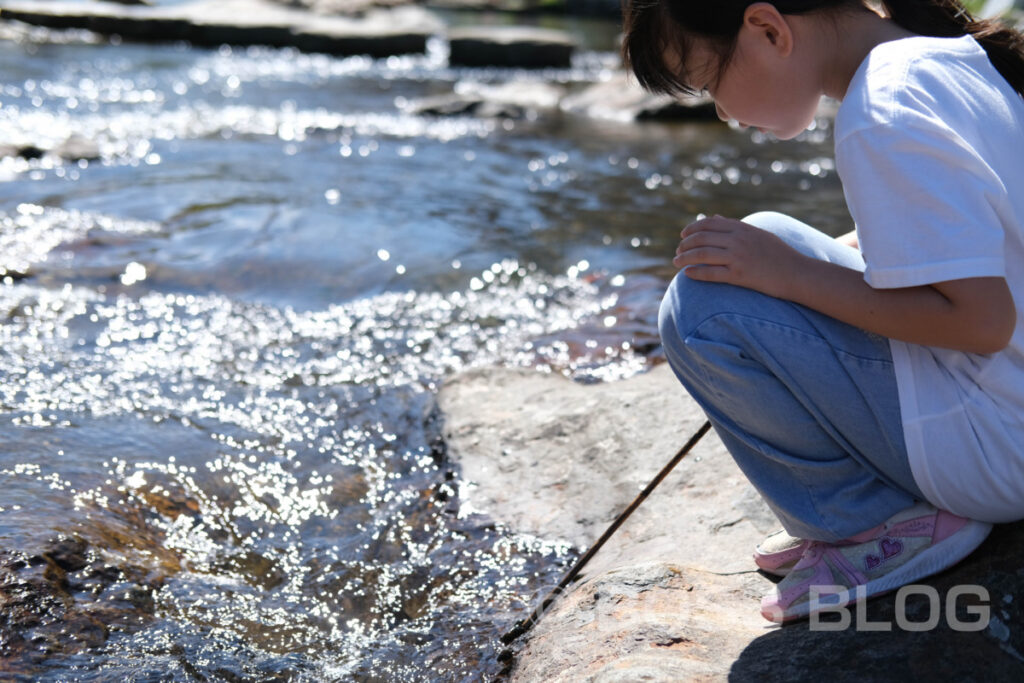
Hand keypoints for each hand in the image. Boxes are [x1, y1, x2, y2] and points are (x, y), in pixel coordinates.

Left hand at [672, 215, 806, 298]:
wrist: (797, 273)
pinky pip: (711, 273)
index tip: (682, 236)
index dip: (691, 229)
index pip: (708, 224)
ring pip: (702, 255)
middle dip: (684, 245)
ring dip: (685, 259)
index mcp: (741, 228)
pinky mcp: (740, 275)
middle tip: (677, 252)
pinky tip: (688, 274)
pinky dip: (697, 273)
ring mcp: (738, 258)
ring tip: (676, 263)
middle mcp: (738, 240)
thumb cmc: (778, 254)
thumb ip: (734, 226)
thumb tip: (714, 218)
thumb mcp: (757, 234)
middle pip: (701, 239)